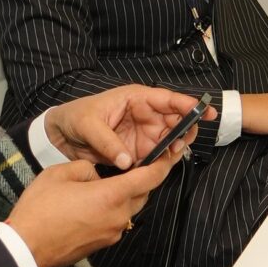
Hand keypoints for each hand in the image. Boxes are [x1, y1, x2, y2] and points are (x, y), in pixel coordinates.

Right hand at [6, 156, 176, 266]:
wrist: (26, 247)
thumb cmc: (40, 210)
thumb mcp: (59, 174)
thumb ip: (86, 169)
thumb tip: (97, 176)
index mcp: (111, 195)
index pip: (150, 178)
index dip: (163, 164)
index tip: (170, 154)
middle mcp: (118, 216)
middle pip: (143, 194)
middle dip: (143, 179)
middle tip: (136, 165)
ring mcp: (112, 233)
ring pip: (131, 209)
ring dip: (127, 195)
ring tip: (112, 183)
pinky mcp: (103, 244)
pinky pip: (118, 222)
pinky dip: (115, 209)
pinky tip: (97, 203)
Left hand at [45, 87, 204, 169]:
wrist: (61, 134)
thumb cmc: (75, 117)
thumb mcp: (88, 125)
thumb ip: (108, 142)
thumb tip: (126, 161)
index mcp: (136, 99)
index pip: (168, 99)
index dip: (189, 105)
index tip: (206, 112)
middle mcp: (145, 116)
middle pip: (176, 122)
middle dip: (185, 132)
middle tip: (181, 144)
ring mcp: (144, 135)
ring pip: (170, 141)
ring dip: (174, 150)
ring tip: (169, 156)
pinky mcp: (139, 152)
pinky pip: (157, 158)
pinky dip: (161, 163)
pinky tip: (159, 167)